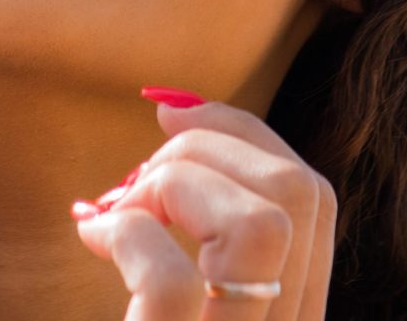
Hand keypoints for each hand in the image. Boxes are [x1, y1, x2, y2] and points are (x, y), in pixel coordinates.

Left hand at [75, 100, 337, 319]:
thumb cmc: (138, 312)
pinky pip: (171, 285)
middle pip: (300, 193)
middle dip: (212, 143)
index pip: (313, 199)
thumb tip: (174, 106)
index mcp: (289, 316)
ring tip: (117, 209)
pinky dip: (126, 238)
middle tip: (138, 174)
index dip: (245, 133)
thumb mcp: (184, 282)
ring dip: (175, 183)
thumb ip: (204, 226)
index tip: (173, 113)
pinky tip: (94, 238)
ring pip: (260, 227)